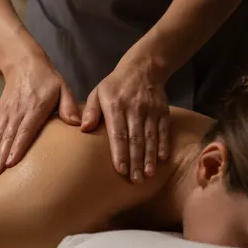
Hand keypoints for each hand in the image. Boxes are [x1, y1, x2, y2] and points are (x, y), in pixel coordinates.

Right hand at [0, 56, 80, 176]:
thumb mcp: (63, 88)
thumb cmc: (47, 80)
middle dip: (0, 157)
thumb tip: (78, 124)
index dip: (17, 147)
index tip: (11, 163)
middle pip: (7, 137)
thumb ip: (69, 106)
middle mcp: (17, 111)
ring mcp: (6, 112)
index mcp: (34, 108)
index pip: (24, 131)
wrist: (24, 64)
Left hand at [81, 57, 170, 182]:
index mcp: (115, 105)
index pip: (118, 133)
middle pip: (135, 139)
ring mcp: (150, 110)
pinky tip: (161, 160)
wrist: (143, 68)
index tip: (120, 170)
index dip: (120, 152)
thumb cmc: (115, 85)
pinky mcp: (163, 111)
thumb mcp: (98, 92)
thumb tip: (84, 129)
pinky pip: (163, 130)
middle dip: (136, 161)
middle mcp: (134, 109)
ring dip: (149, 157)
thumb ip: (90, 110)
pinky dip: (163, 145)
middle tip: (135, 180)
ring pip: (150, 137)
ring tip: (147, 174)